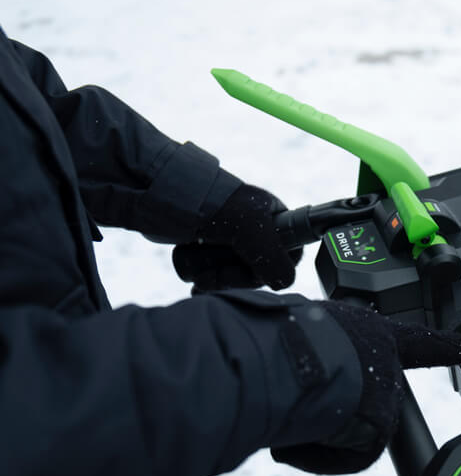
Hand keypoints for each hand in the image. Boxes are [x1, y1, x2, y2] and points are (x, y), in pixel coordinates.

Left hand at [172, 184, 301, 290]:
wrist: (156, 193)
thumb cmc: (207, 204)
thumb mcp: (247, 228)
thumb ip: (272, 257)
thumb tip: (283, 282)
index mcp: (274, 217)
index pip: (289, 253)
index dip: (271, 268)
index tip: (249, 271)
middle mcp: (256, 228)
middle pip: (259, 270)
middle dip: (233, 277)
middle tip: (213, 275)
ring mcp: (232, 239)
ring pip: (234, 275)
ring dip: (215, 278)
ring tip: (197, 272)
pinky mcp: (210, 248)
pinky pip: (216, 274)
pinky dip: (205, 280)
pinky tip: (195, 282)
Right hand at [271, 301, 460, 474]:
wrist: (288, 359)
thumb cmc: (288, 337)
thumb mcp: (312, 330)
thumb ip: (329, 350)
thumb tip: (313, 376)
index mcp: (374, 330)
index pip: (417, 339)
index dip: (443, 344)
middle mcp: (388, 358)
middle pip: (373, 395)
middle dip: (346, 406)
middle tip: (312, 400)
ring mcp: (389, 392)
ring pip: (354, 427)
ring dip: (323, 428)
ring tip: (296, 410)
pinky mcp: (382, 425)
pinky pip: (348, 454)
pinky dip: (318, 453)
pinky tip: (300, 432)